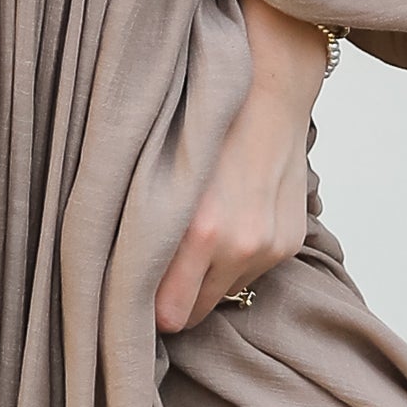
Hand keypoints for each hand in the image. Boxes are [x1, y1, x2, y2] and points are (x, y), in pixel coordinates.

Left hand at [153, 0, 329, 334]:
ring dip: (206, 278)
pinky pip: (251, 276)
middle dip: (173, 297)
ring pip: (223, 295)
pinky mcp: (289, 242)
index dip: (144, 309)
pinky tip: (227, 221)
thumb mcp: (154, 175)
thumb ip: (140, 234)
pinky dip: (235, 260)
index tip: (128, 296)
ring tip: (197, 233)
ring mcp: (268, 247)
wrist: (269, 90)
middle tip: (156, 267)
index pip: (167, 316)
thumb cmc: (200, 124)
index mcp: (200, 232)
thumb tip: (117, 284)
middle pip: (194, 314)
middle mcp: (239, 247)